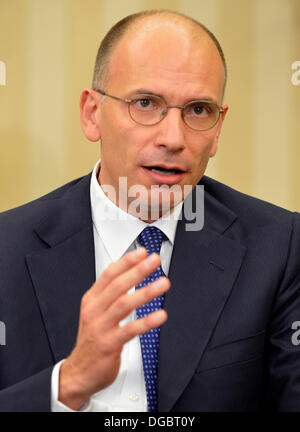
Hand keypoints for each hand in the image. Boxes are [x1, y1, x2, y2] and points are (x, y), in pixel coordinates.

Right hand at [58, 247, 169, 409]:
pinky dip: (146, 321)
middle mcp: (95, 310)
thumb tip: (121, 268)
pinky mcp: (109, 344)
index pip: (109, 274)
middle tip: (154, 261)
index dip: (126, 261)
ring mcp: (101, 327)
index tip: (142, 252)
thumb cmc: (91, 340)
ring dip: (146, 292)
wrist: (79, 371)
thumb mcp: (94, 312)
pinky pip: (130, 330)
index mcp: (92, 300)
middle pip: (118, 285)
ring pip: (124, 304)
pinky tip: (160, 315)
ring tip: (163, 283)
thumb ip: (107, 292)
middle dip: (138, 270)